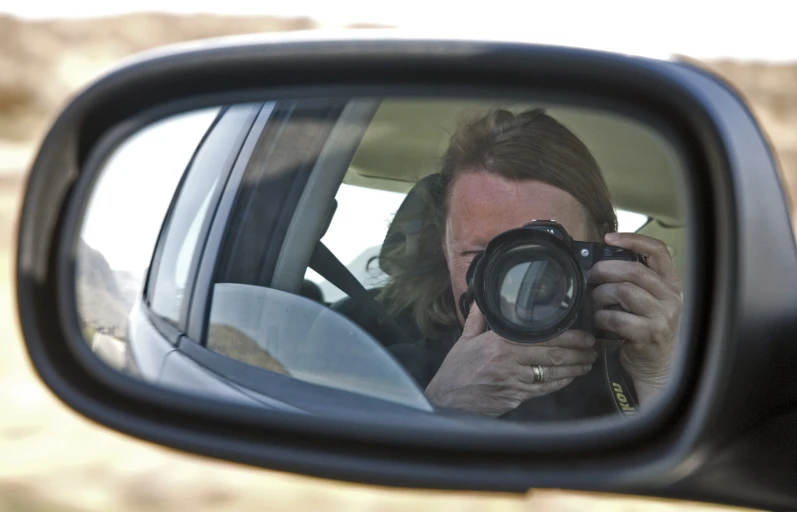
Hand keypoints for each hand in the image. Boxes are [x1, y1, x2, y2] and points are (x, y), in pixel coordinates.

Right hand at [424, 303, 597, 416]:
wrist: (446, 401)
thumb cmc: (455, 371)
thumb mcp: (464, 341)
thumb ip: (477, 320)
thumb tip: (482, 301)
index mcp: (499, 344)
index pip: (542, 339)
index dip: (568, 338)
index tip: (584, 336)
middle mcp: (509, 362)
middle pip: (552, 356)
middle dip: (578, 352)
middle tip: (593, 348)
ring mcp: (514, 382)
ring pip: (552, 374)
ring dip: (574, 369)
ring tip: (588, 363)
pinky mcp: (516, 398)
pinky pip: (544, 390)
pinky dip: (561, 383)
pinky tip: (571, 378)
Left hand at [589, 232, 681, 404]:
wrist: (659, 368)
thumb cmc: (648, 330)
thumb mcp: (651, 302)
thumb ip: (636, 283)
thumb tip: (602, 263)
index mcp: (671, 284)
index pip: (658, 251)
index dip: (633, 240)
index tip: (609, 239)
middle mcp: (670, 298)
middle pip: (633, 271)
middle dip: (604, 270)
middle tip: (591, 276)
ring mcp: (661, 317)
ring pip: (622, 292)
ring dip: (600, 295)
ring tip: (595, 302)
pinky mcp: (647, 335)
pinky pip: (616, 318)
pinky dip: (601, 318)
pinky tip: (599, 321)